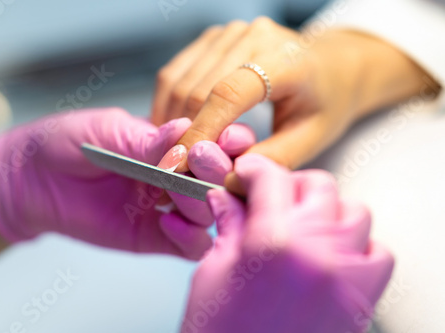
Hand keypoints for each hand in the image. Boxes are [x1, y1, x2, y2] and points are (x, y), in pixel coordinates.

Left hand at [0, 108, 253, 259]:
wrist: (30, 178)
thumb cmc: (68, 142)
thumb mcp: (109, 130)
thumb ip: (148, 138)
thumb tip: (186, 130)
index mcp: (173, 145)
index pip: (218, 142)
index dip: (231, 140)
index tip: (229, 136)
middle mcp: (177, 177)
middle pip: (221, 180)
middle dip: (219, 170)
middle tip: (200, 161)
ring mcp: (167, 208)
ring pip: (210, 214)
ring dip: (203, 204)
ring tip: (175, 191)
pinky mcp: (153, 238)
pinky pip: (188, 245)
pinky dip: (188, 237)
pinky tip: (166, 221)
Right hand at [152, 17, 434, 172]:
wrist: (331, 66)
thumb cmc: (325, 102)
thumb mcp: (310, 138)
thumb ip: (270, 159)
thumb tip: (224, 180)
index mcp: (286, 60)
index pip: (229, 93)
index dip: (200, 131)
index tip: (178, 166)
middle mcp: (254, 37)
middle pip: (196, 89)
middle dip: (180, 135)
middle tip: (173, 172)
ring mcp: (229, 34)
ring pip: (178, 82)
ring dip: (168, 122)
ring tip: (172, 155)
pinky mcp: (212, 40)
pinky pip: (175, 73)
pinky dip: (166, 105)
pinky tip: (172, 131)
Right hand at [182, 152, 393, 332]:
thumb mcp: (213, 271)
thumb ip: (229, 225)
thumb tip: (226, 198)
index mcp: (272, 241)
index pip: (272, 177)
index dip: (255, 170)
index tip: (248, 175)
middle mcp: (316, 251)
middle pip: (319, 186)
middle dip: (291, 186)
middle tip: (270, 200)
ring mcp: (345, 276)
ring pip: (355, 213)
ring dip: (328, 211)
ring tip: (302, 227)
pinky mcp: (361, 301)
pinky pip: (378, 253)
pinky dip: (358, 246)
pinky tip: (330, 256)